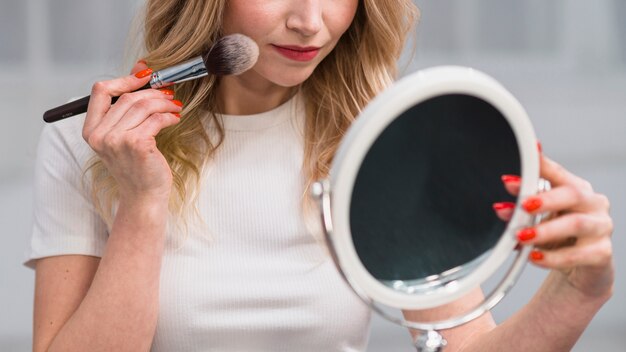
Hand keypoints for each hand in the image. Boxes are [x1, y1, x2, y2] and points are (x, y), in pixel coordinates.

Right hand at [82, 60, 181, 203]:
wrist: (143, 196)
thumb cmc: (136, 166)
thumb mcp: (122, 136)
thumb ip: (125, 109)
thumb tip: (140, 71)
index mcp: (91, 130)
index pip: (100, 91)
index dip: (125, 79)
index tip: (146, 75)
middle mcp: (100, 135)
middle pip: (127, 97)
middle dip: (153, 91)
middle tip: (169, 92)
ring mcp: (117, 140)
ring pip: (143, 106)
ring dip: (164, 102)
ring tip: (175, 105)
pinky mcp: (137, 145)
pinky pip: (156, 119)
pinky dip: (169, 115)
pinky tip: (175, 118)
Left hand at [499, 152, 613, 298]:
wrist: (580, 269)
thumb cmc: (560, 238)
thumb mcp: (539, 221)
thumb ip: (521, 212)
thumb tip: (502, 209)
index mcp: (577, 189)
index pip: (558, 173)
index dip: (540, 167)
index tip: (523, 164)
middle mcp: (593, 204)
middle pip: (573, 194)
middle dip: (546, 199)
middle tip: (524, 206)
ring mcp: (601, 227)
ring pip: (576, 224)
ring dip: (545, 230)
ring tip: (522, 236)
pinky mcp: (602, 253)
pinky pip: (576, 255)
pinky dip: (552, 257)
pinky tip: (534, 257)